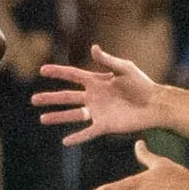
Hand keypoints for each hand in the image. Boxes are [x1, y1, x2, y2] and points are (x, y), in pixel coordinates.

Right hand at [35, 46, 165, 144]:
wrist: (156, 104)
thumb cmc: (142, 84)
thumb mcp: (125, 68)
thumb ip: (108, 60)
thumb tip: (93, 48)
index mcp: (97, 81)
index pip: (72, 76)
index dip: (57, 72)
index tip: (42, 70)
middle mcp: (94, 97)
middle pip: (67, 97)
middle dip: (50, 98)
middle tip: (33, 99)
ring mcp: (98, 112)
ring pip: (73, 115)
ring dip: (57, 116)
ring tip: (42, 119)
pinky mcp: (105, 125)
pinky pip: (87, 132)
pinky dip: (77, 137)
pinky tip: (65, 141)